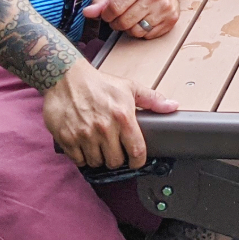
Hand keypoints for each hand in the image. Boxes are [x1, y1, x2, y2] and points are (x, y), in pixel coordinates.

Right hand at [42, 60, 178, 169]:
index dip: (138, 161)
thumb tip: (172, 106)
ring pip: (96, 162)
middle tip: (113, 149)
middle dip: (116, 158)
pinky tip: (84, 146)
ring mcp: (84, 135)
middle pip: (115, 161)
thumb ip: (152, 99)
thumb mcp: (129, 87)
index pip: (137, 151)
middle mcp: (104, 128)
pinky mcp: (66, 138)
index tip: (136, 161)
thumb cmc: (99, 83)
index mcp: (123, 116)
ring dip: (98, 158)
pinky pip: (78, 160)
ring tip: (98, 146)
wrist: (65, 77)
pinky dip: (81, 157)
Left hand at [83, 0, 177, 39]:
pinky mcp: (171, 19)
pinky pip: (149, 35)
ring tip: (132, 18)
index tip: (108, 14)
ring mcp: (164, 8)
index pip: (115, 7)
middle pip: (125, 22)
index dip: (107, 15)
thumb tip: (87, 13)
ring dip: (130, 29)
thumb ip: (101, 0)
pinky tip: (144, 20)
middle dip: (117, 23)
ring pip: (137, 31)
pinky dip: (143, 31)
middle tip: (120, 17)